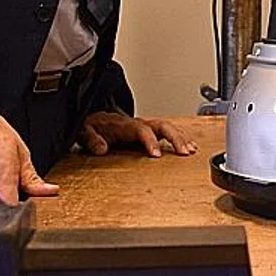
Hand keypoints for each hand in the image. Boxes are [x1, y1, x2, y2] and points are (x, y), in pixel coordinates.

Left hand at [78, 111, 198, 157]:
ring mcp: (146, 126)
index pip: (143, 130)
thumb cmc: (93, 126)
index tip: (156, 155)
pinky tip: (188, 146)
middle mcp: (139, 123)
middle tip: (184, 152)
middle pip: (163, 125)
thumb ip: (91, 139)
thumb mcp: (85, 131)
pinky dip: (181, 138)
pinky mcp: (150, 131)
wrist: (95, 119)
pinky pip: (168, 131)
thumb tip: (101, 147)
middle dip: (176, 138)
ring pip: (169, 127)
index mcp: (125, 125)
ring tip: (191, 150)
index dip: (151, 141)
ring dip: (181, 138)